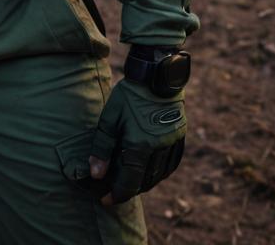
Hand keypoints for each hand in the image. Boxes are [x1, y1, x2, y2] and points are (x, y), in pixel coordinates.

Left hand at [87, 79, 185, 203]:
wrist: (156, 75)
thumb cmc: (129, 95)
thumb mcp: (110, 118)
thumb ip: (102, 147)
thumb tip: (96, 173)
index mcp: (140, 146)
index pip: (128, 182)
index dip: (116, 194)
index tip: (106, 199)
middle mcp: (158, 149)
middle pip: (144, 181)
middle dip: (130, 190)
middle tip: (115, 191)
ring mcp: (171, 143)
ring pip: (159, 174)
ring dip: (145, 182)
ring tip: (131, 182)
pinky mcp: (178, 136)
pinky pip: (171, 163)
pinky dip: (161, 172)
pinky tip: (152, 171)